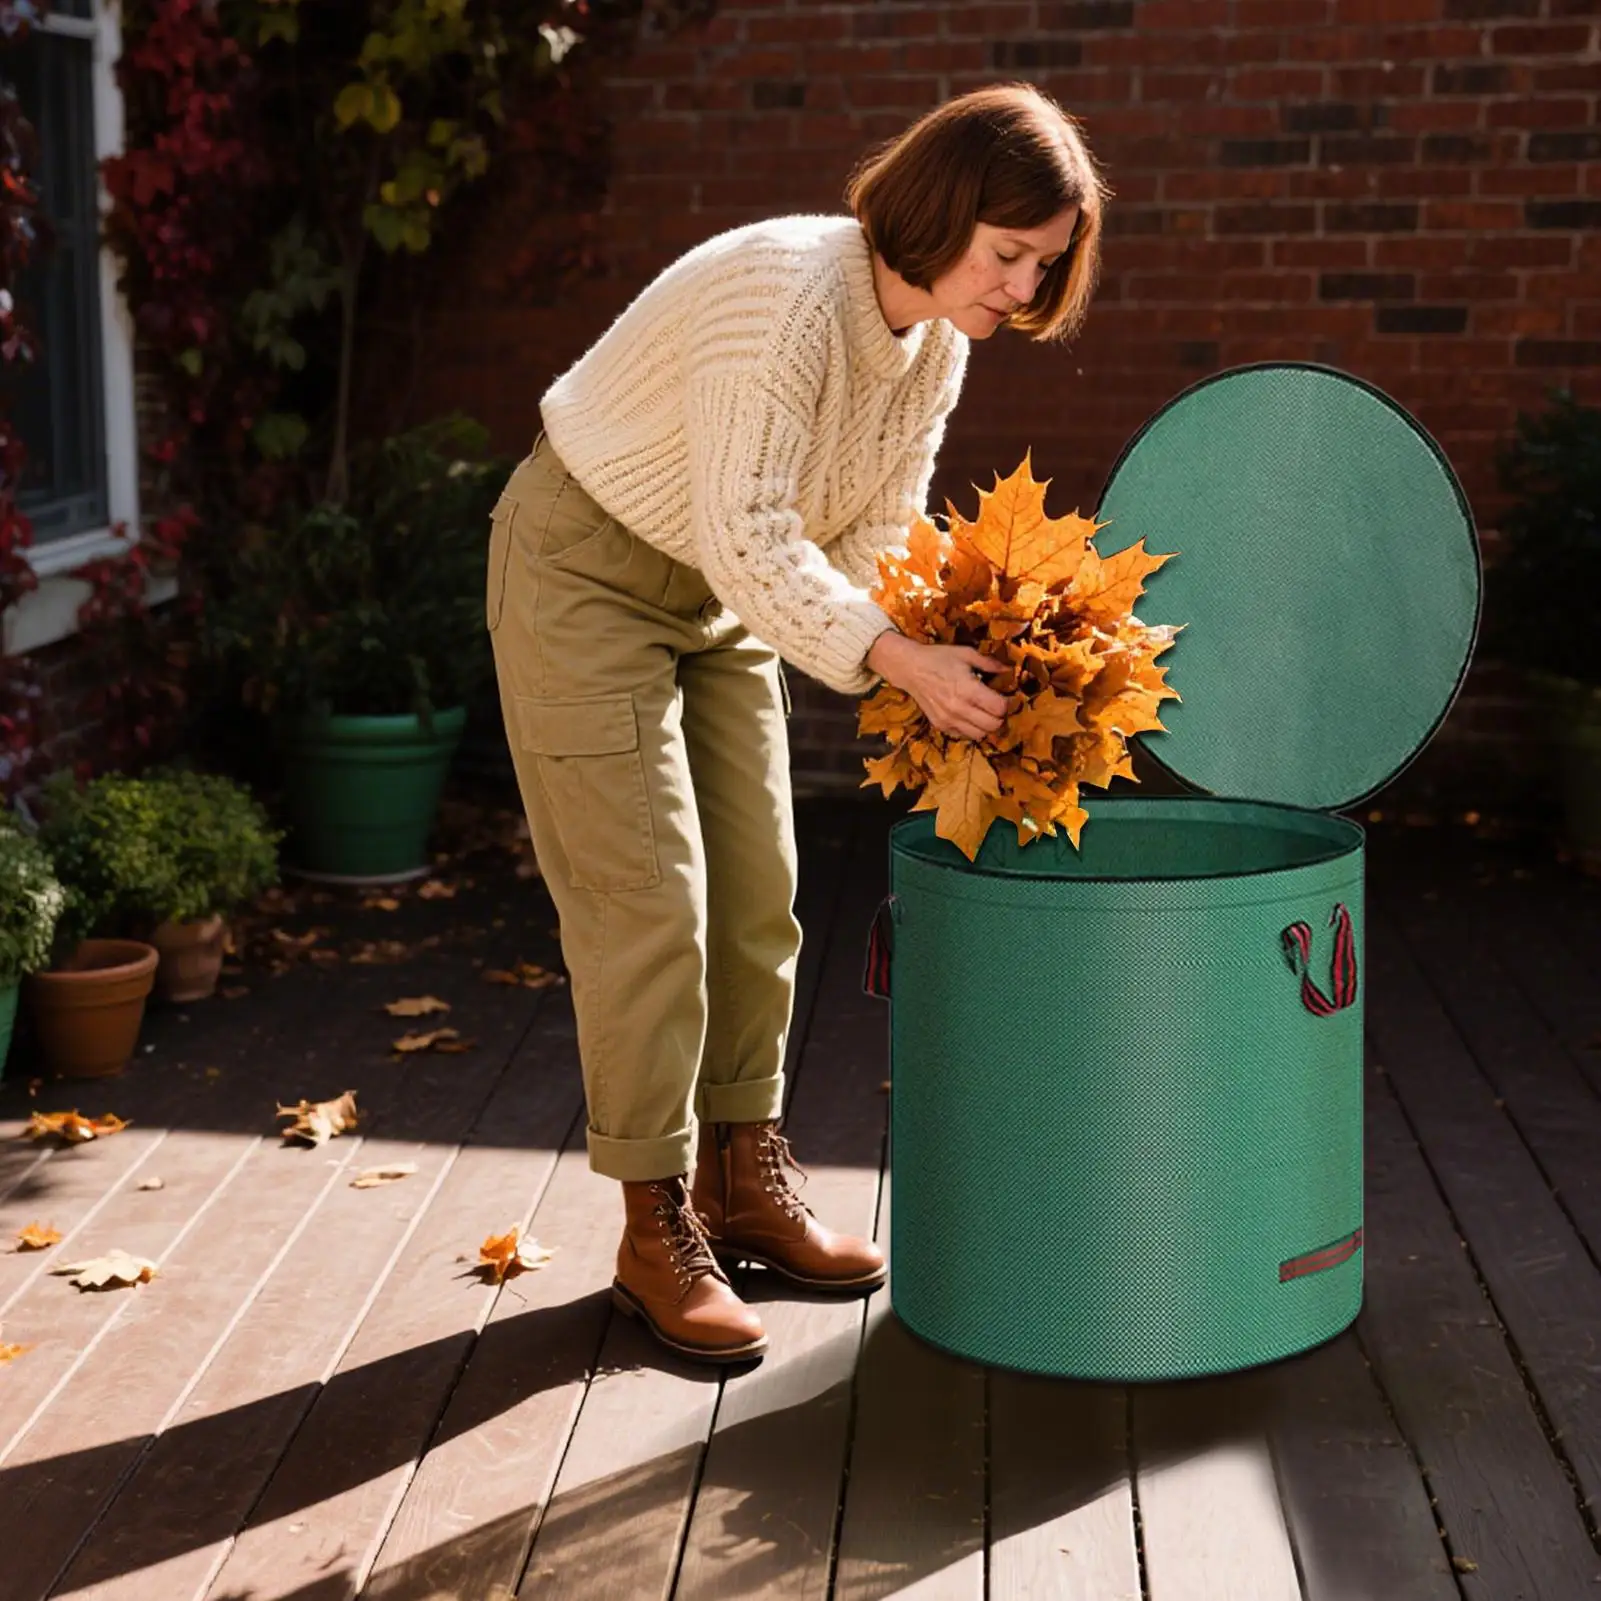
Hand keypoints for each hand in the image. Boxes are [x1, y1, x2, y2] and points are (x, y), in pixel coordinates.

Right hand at [866, 631, 1009, 741]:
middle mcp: (959, 709)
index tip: (1004, 696)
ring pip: (980, 735)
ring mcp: (949, 720)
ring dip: (986, 726)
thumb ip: (990, 663)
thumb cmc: (938, 658)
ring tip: (983, 713)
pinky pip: (964, 736)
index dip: (1006, 703)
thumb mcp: (966, 654)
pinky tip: (968, 716)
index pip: (999, 708)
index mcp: (968, 690)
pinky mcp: (941, 726)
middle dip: (999, 717)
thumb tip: (1008, 669)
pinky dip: (970, 729)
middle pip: (993, 726)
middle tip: (995, 706)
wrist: (910, 669)